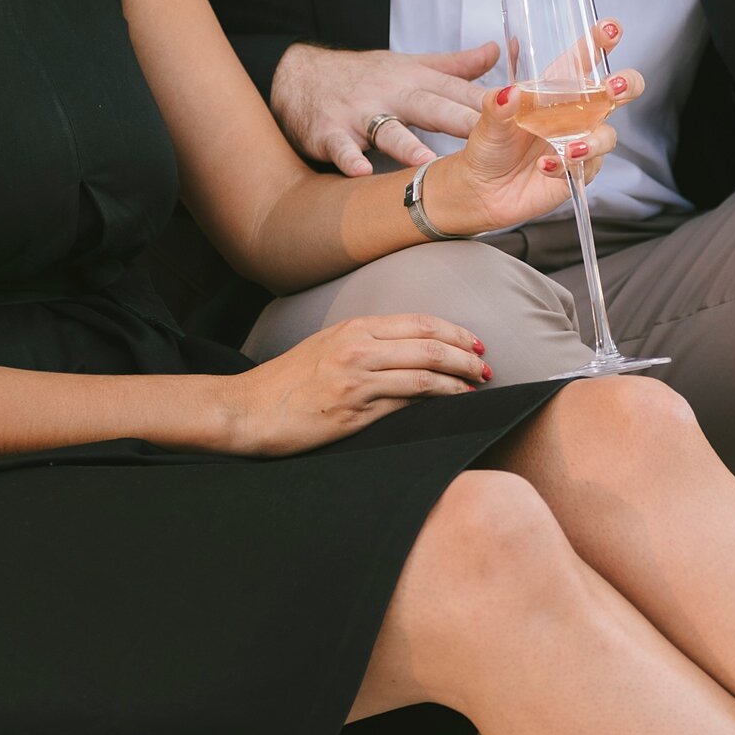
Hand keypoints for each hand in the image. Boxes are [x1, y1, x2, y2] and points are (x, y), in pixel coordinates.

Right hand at [220, 313, 492, 453]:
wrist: (248, 410)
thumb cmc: (287, 383)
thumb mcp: (327, 348)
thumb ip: (366, 345)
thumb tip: (411, 352)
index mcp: (353, 329)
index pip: (418, 323)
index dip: (453, 332)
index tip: (475, 343)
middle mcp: (357, 349)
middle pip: (428, 345)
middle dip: (465, 355)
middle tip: (487, 366)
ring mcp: (356, 380)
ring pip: (424, 373)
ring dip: (458, 380)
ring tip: (478, 384)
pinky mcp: (354, 411)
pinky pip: (405, 402)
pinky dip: (435, 401)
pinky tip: (452, 404)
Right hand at [270, 40, 501, 174]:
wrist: (299, 74)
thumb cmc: (364, 75)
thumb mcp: (411, 65)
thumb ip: (456, 65)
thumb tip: (498, 50)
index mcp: (416, 79)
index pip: (461, 92)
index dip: (495, 104)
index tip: (528, 116)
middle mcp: (392, 93)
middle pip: (432, 107)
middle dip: (464, 121)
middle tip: (495, 138)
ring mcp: (360, 113)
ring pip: (387, 129)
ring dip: (407, 144)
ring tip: (428, 162)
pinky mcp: (329, 131)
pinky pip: (340, 148)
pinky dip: (350, 159)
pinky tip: (361, 172)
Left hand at [422, 27, 643, 236]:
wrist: (484, 190)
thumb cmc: (489, 147)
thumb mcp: (487, 122)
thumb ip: (498, 106)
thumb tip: (509, 93)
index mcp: (555, 91)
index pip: (583, 60)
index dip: (599, 42)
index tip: (609, 29)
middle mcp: (574, 114)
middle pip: (618, 93)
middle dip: (626, 85)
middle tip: (614, 88)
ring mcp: (580, 142)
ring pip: (607, 135)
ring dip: (593, 141)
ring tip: (570, 149)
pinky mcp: (579, 170)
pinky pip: (588, 166)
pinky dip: (568, 166)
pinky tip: (546, 166)